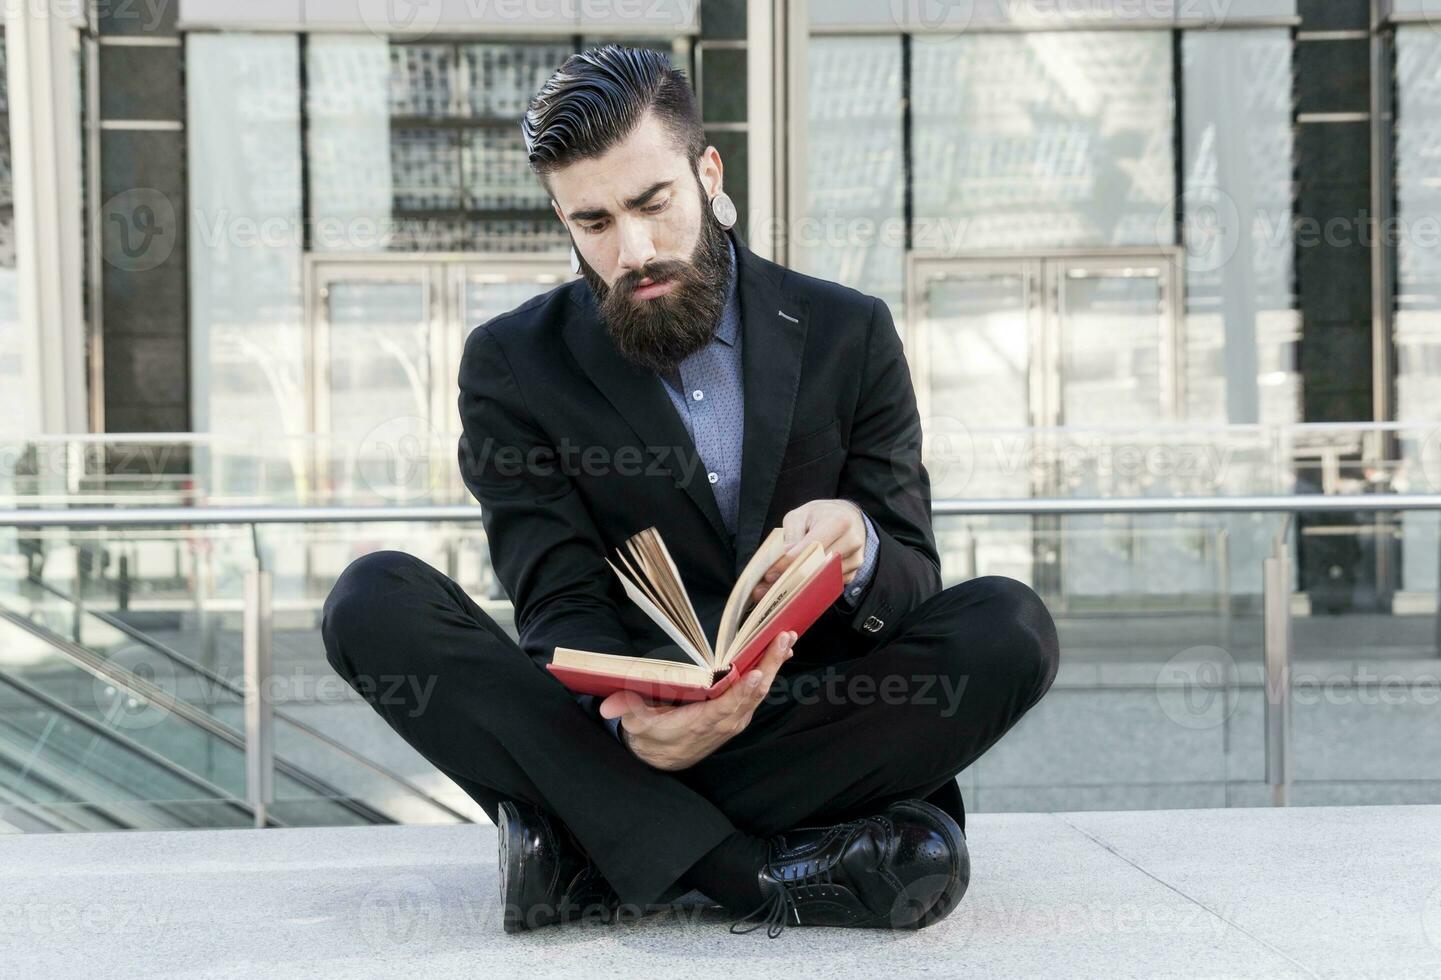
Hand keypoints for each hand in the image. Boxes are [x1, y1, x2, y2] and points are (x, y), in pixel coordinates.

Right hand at [597, 631, 795, 770]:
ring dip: (774, 665)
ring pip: (759, 692)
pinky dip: (770, 672)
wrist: (662, 758)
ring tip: (787, 640)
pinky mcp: (737, 714)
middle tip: (783, 640)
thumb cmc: (650, 736)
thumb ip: (627, 709)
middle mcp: (724, 722)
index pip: (725, 706)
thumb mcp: (635, 723)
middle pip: (751, 694)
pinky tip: (781, 655)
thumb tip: (608, 707)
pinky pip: (758, 693)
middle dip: (769, 666)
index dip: (742, 691)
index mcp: (700, 723)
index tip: (757, 673)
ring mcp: (734, 719)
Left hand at [752, 499, 866, 603]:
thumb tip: (781, 561)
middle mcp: (852, 542)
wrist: (847, 517)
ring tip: (778, 584)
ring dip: (799, 585)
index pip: (811, 547)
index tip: (770, 573)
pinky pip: (828, 585)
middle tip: (768, 584)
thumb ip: (790, 536)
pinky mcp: (853, 573)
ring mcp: (855, 559)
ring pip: (822, 579)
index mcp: (839, 522)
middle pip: (818, 566)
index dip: (789, 562)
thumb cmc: (819, 515)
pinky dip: (811, 587)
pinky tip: (798, 583)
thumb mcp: (800, 516)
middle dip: (790, 577)